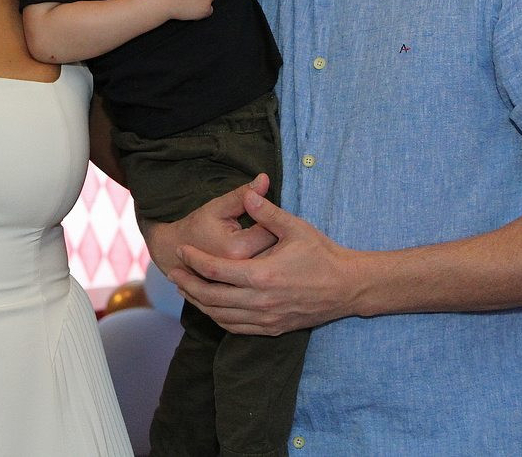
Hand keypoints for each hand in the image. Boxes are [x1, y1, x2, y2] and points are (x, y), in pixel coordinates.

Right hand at [143, 175, 275, 275]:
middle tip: (261, 230)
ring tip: (257, 245)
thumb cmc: (197, 226)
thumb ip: (242, 195)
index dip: (271, 220)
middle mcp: (243, 269)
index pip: (273, 230)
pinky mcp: (241, 290)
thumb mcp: (217, 207)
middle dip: (275, 238)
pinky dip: (263, 268)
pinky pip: (263, 278)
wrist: (175, 253)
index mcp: (239, 248)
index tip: (262, 217)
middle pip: (276, 251)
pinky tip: (255, 261)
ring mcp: (242, 283)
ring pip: (271, 265)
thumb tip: (265, 178)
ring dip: (271, 255)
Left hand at [169, 189, 363, 335]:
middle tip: (173, 274)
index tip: (181, 251)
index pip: (216, 271)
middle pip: (211, 298)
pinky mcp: (273, 329)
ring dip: (200, 304)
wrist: (348, 287)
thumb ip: (268, 212)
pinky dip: (219, 319)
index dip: (194, 260)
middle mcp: (260, 302)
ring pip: (221, 317)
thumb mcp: (295, 228)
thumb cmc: (322, 254)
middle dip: (188, 285)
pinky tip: (211, 308)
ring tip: (186, 290)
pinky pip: (237, 328)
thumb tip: (249, 192)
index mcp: (262, 275)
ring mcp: (266, 319)